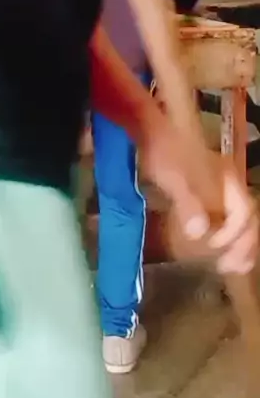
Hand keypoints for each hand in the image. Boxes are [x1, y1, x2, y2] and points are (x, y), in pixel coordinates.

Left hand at [140, 115, 257, 274]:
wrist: (150, 129)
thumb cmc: (163, 152)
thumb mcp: (173, 177)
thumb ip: (187, 203)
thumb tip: (198, 233)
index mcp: (227, 179)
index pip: (243, 213)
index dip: (233, 234)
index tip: (214, 246)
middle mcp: (229, 184)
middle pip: (248, 219)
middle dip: (243, 246)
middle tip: (230, 268)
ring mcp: (219, 188)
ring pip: (239, 220)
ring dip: (238, 244)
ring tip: (229, 266)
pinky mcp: (207, 193)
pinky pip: (224, 218)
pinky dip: (225, 236)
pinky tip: (215, 248)